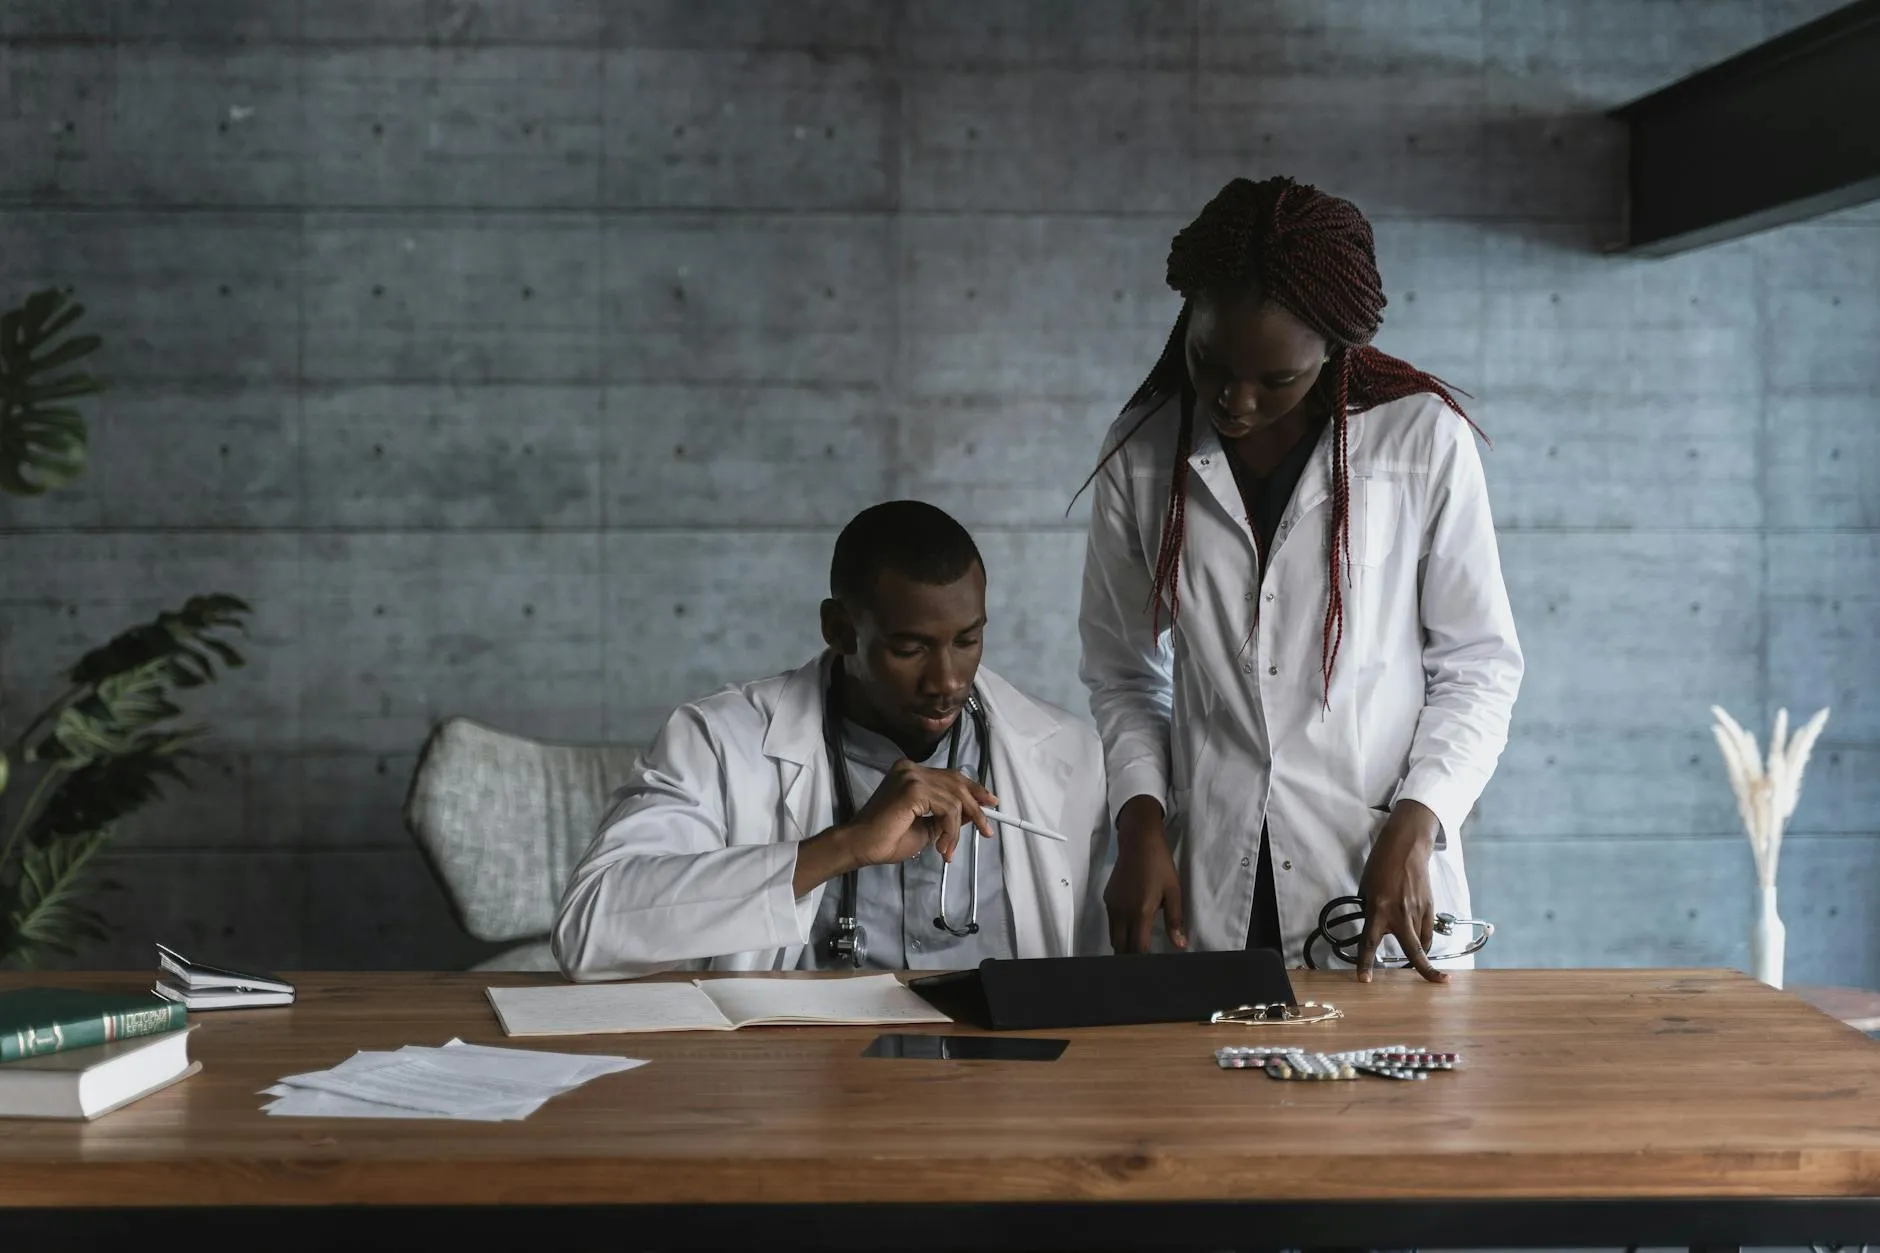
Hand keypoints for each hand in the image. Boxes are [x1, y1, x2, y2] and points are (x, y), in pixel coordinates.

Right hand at [847, 759, 996, 865]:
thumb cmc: (887, 839)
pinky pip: (947, 809)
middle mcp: (912, 768)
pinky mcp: (914, 789)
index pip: (950, 776)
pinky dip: (950, 830)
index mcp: (911, 773)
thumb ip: (947, 816)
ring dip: (956, 829)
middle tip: (986, 830)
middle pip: (957, 783)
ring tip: (947, 849)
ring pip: (955, 799)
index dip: (973, 789)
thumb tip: (973, 813)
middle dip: (975, 807)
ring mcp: (912, 776)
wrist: (862, 846)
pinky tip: (942, 845)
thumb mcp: (926, 827)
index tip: (990, 802)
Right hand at [1104, 795, 1185, 952]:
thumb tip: (1180, 945)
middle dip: (1130, 957)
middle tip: (1143, 963)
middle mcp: (1122, 912)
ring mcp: (1112, 906)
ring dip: (1123, 945)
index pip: (1137, 948)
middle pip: (1121, 946)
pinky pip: (1111, 923)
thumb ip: (1175, 920)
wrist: (1138, 842)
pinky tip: (1130, 929)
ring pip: (1113, 936)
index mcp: (1140, 912)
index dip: (1142, 961)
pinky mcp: (1107, 898)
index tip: (1150, 968)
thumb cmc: (1160, 865)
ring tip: (1136, 950)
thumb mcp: (1173, 891)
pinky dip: (1119, 931)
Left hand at [1354, 799, 1445, 983]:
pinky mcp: (1430, 907)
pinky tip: (1420, 941)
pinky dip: (1424, 939)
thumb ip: (1373, 912)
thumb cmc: (1381, 866)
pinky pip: (1427, 931)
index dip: (1365, 964)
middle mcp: (1399, 914)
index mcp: (1378, 910)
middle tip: (1434, 981)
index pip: (1369, 942)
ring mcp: (1418, 911)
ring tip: (1416, 953)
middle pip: (1414, 950)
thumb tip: (1379, 929)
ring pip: (1420, 940)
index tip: (1364, 980)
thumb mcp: (1367, 890)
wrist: (1406, 849)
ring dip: (1416, 949)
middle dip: (1424, 970)